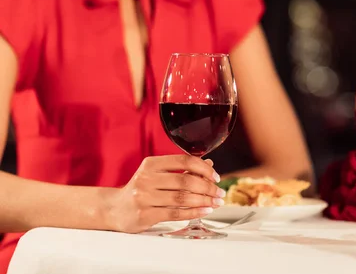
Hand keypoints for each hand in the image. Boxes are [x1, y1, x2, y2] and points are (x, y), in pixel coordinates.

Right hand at [105, 155, 225, 232]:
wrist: (114, 209)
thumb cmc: (141, 190)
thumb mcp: (157, 175)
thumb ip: (182, 170)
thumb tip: (209, 165)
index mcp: (150, 164)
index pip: (184, 160)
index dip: (203, 168)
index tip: (216, 176)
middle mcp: (146, 179)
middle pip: (185, 180)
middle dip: (208, 187)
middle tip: (220, 192)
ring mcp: (144, 197)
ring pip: (182, 198)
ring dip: (204, 200)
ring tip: (216, 202)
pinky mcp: (145, 215)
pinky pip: (175, 213)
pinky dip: (194, 212)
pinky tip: (205, 210)